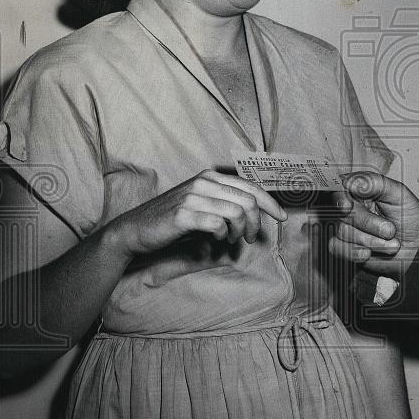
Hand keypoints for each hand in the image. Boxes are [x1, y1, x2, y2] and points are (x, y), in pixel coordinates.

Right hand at [103, 169, 287, 257]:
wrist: (136, 230)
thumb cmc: (172, 220)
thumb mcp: (202, 205)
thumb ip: (226, 204)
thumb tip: (257, 214)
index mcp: (210, 177)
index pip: (251, 186)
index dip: (270, 203)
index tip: (282, 217)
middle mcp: (204, 182)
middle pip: (248, 200)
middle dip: (257, 222)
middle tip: (252, 238)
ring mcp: (193, 197)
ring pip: (237, 212)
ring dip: (241, 232)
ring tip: (234, 241)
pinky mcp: (184, 215)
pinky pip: (217, 224)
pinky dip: (222, 236)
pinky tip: (217, 240)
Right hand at [330, 172, 418, 276]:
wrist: (418, 247)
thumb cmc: (410, 217)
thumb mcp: (399, 194)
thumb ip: (376, 183)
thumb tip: (351, 181)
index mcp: (362, 191)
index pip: (341, 189)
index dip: (341, 198)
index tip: (348, 205)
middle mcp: (352, 208)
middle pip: (343, 213)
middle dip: (369, 223)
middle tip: (390, 230)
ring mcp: (348, 228)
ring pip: (343, 232)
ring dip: (370, 241)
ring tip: (391, 244)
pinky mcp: (346, 247)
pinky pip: (337, 248)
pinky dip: (354, 252)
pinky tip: (369, 253)